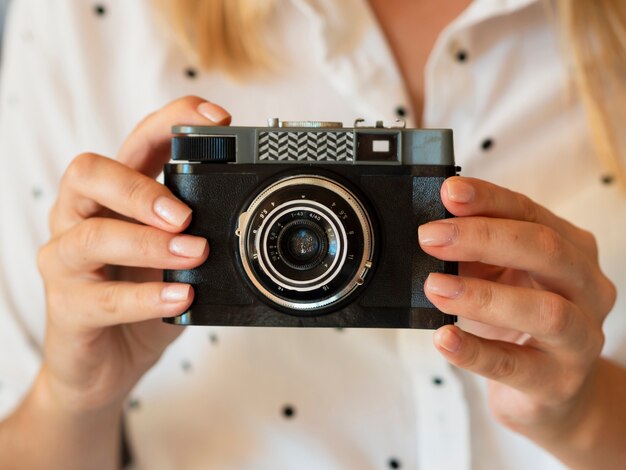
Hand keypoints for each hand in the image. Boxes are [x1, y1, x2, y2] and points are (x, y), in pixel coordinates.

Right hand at [36, 96, 230, 413]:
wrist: (105, 364)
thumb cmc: (142, 301)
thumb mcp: (176, 258)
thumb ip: (198, 230)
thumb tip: (246, 212)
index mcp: (116, 197)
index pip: (136, 141)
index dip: (172, 121)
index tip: (219, 120)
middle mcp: (83, 218)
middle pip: (90, 173)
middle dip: (140, 188)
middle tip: (186, 214)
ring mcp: (68, 263)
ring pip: (90, 235)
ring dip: (148, 243)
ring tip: (193, 254)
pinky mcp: (68, 308)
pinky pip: (100, 298)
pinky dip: (145, 298)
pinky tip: (180, 299)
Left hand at [418, 176, 615, 441]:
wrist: (551, 390)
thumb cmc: (520, 321)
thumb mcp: (498, 277)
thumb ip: (474, 255)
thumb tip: (432, 232)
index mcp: (571, 250)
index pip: (530, 213)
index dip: (488, 200)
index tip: (448, 192)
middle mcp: (586, 288)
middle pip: (546, 250)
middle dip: (483, 238)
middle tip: (430, 237)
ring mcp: (580, 338)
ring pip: (545, 310)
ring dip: (483, 295)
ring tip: (435, 287)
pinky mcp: (558, 382)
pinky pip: (516, 365)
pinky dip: (475, 351)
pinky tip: (444, 339)